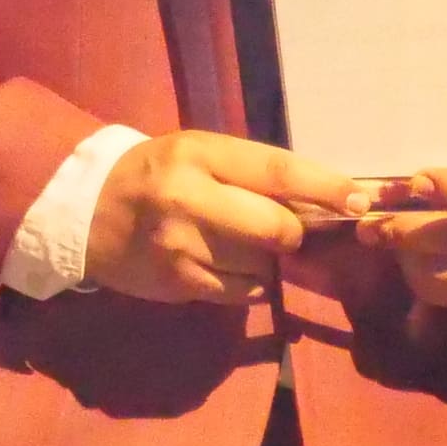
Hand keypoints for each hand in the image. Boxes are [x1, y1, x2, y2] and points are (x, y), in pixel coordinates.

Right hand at [82, 132, 360, 306]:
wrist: (88, 211)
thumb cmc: (157, 175)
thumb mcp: (199, 155)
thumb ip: (252, 174)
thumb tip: (325, 201)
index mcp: (199, 153)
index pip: (276, 171)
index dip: (324, 187)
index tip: (359, 199)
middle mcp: (189, 198)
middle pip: (277, 227)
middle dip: (291, 232)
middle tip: (284, 229)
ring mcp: (182, 246)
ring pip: (262, 264)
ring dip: (265, 258)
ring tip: (238, 243)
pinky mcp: (178, 283)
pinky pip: (243, 291)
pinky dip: (248, 282)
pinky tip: (223, 264)